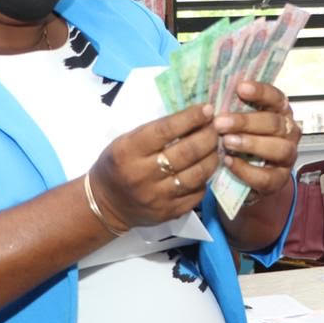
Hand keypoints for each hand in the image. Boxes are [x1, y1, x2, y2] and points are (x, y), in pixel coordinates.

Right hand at [89, 104, 219, 231]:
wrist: (106, 204)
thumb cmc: (118, 164)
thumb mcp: (126, 141)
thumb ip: (156, 132)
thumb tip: (194, 118)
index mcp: (128, 151)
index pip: (165, 131)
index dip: (190, 118)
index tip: (207, 109)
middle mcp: (142, 175)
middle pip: (186, 153)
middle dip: (208, 136)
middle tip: (217, 126)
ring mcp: (157, 197)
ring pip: (197, 174)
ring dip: (213, 156)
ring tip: (217, 145)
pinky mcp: (169, 213)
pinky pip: (197, 193)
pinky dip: (206, 178)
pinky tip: (207, 167)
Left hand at [214, 81, 300, 199]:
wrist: (250, 177)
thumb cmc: (242, 140)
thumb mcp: (238, 123)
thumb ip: (232, 109)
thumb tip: (210, 96)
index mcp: (280, 112)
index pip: (276, 98)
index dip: (260, 92)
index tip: (240, 88)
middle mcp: (289, 132)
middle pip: (274, 123)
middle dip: (246, 122)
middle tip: (220, 122)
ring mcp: (288, 156)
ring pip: (278, 148)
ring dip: (251, 144)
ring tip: (227, 142)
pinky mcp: (280, 180)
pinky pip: (267, 176)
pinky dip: (246, 170)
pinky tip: (228, 162)